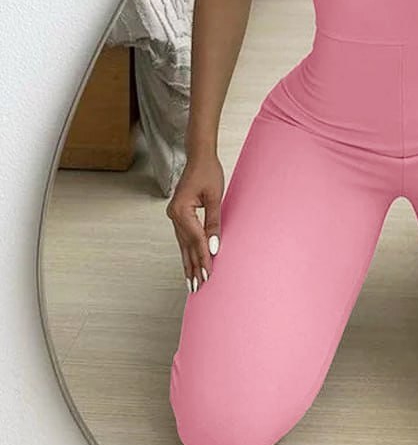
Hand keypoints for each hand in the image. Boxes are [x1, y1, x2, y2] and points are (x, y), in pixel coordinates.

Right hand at [166, 153, 223, 292]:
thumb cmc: (208, 172)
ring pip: (183, 245)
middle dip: (193, 267)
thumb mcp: (215, 197)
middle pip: (186, 246)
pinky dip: (187, 252)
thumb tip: (214, 246)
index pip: (196, 239)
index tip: (209, 274)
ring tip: (192, 282)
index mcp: (181, 210)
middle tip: (199, 288)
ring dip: (189, 263)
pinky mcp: (179, 215)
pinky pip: (183, 238)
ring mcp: (175, 216)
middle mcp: (174, 215)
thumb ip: (214, 222)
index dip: (203, 257)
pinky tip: (189, 264)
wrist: (199, 157)